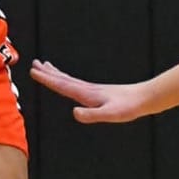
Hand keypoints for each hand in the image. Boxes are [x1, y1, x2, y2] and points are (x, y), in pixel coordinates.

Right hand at [29, 59, 153, 123]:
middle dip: (48, 72)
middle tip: (34, 64)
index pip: (62, 85)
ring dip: (56, 74)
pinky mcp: (98, 92)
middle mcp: (87, 89)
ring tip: (46, 67)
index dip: (47, 79)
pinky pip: (76, 84)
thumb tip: (74, 113)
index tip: (34, 71)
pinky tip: (69, 82)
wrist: (144, 98)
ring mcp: (92, 89)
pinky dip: (67, 80)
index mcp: (86, 94)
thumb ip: (92, 115)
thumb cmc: (128, 107)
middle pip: (63, 79)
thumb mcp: (110, 114)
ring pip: (69, 80)